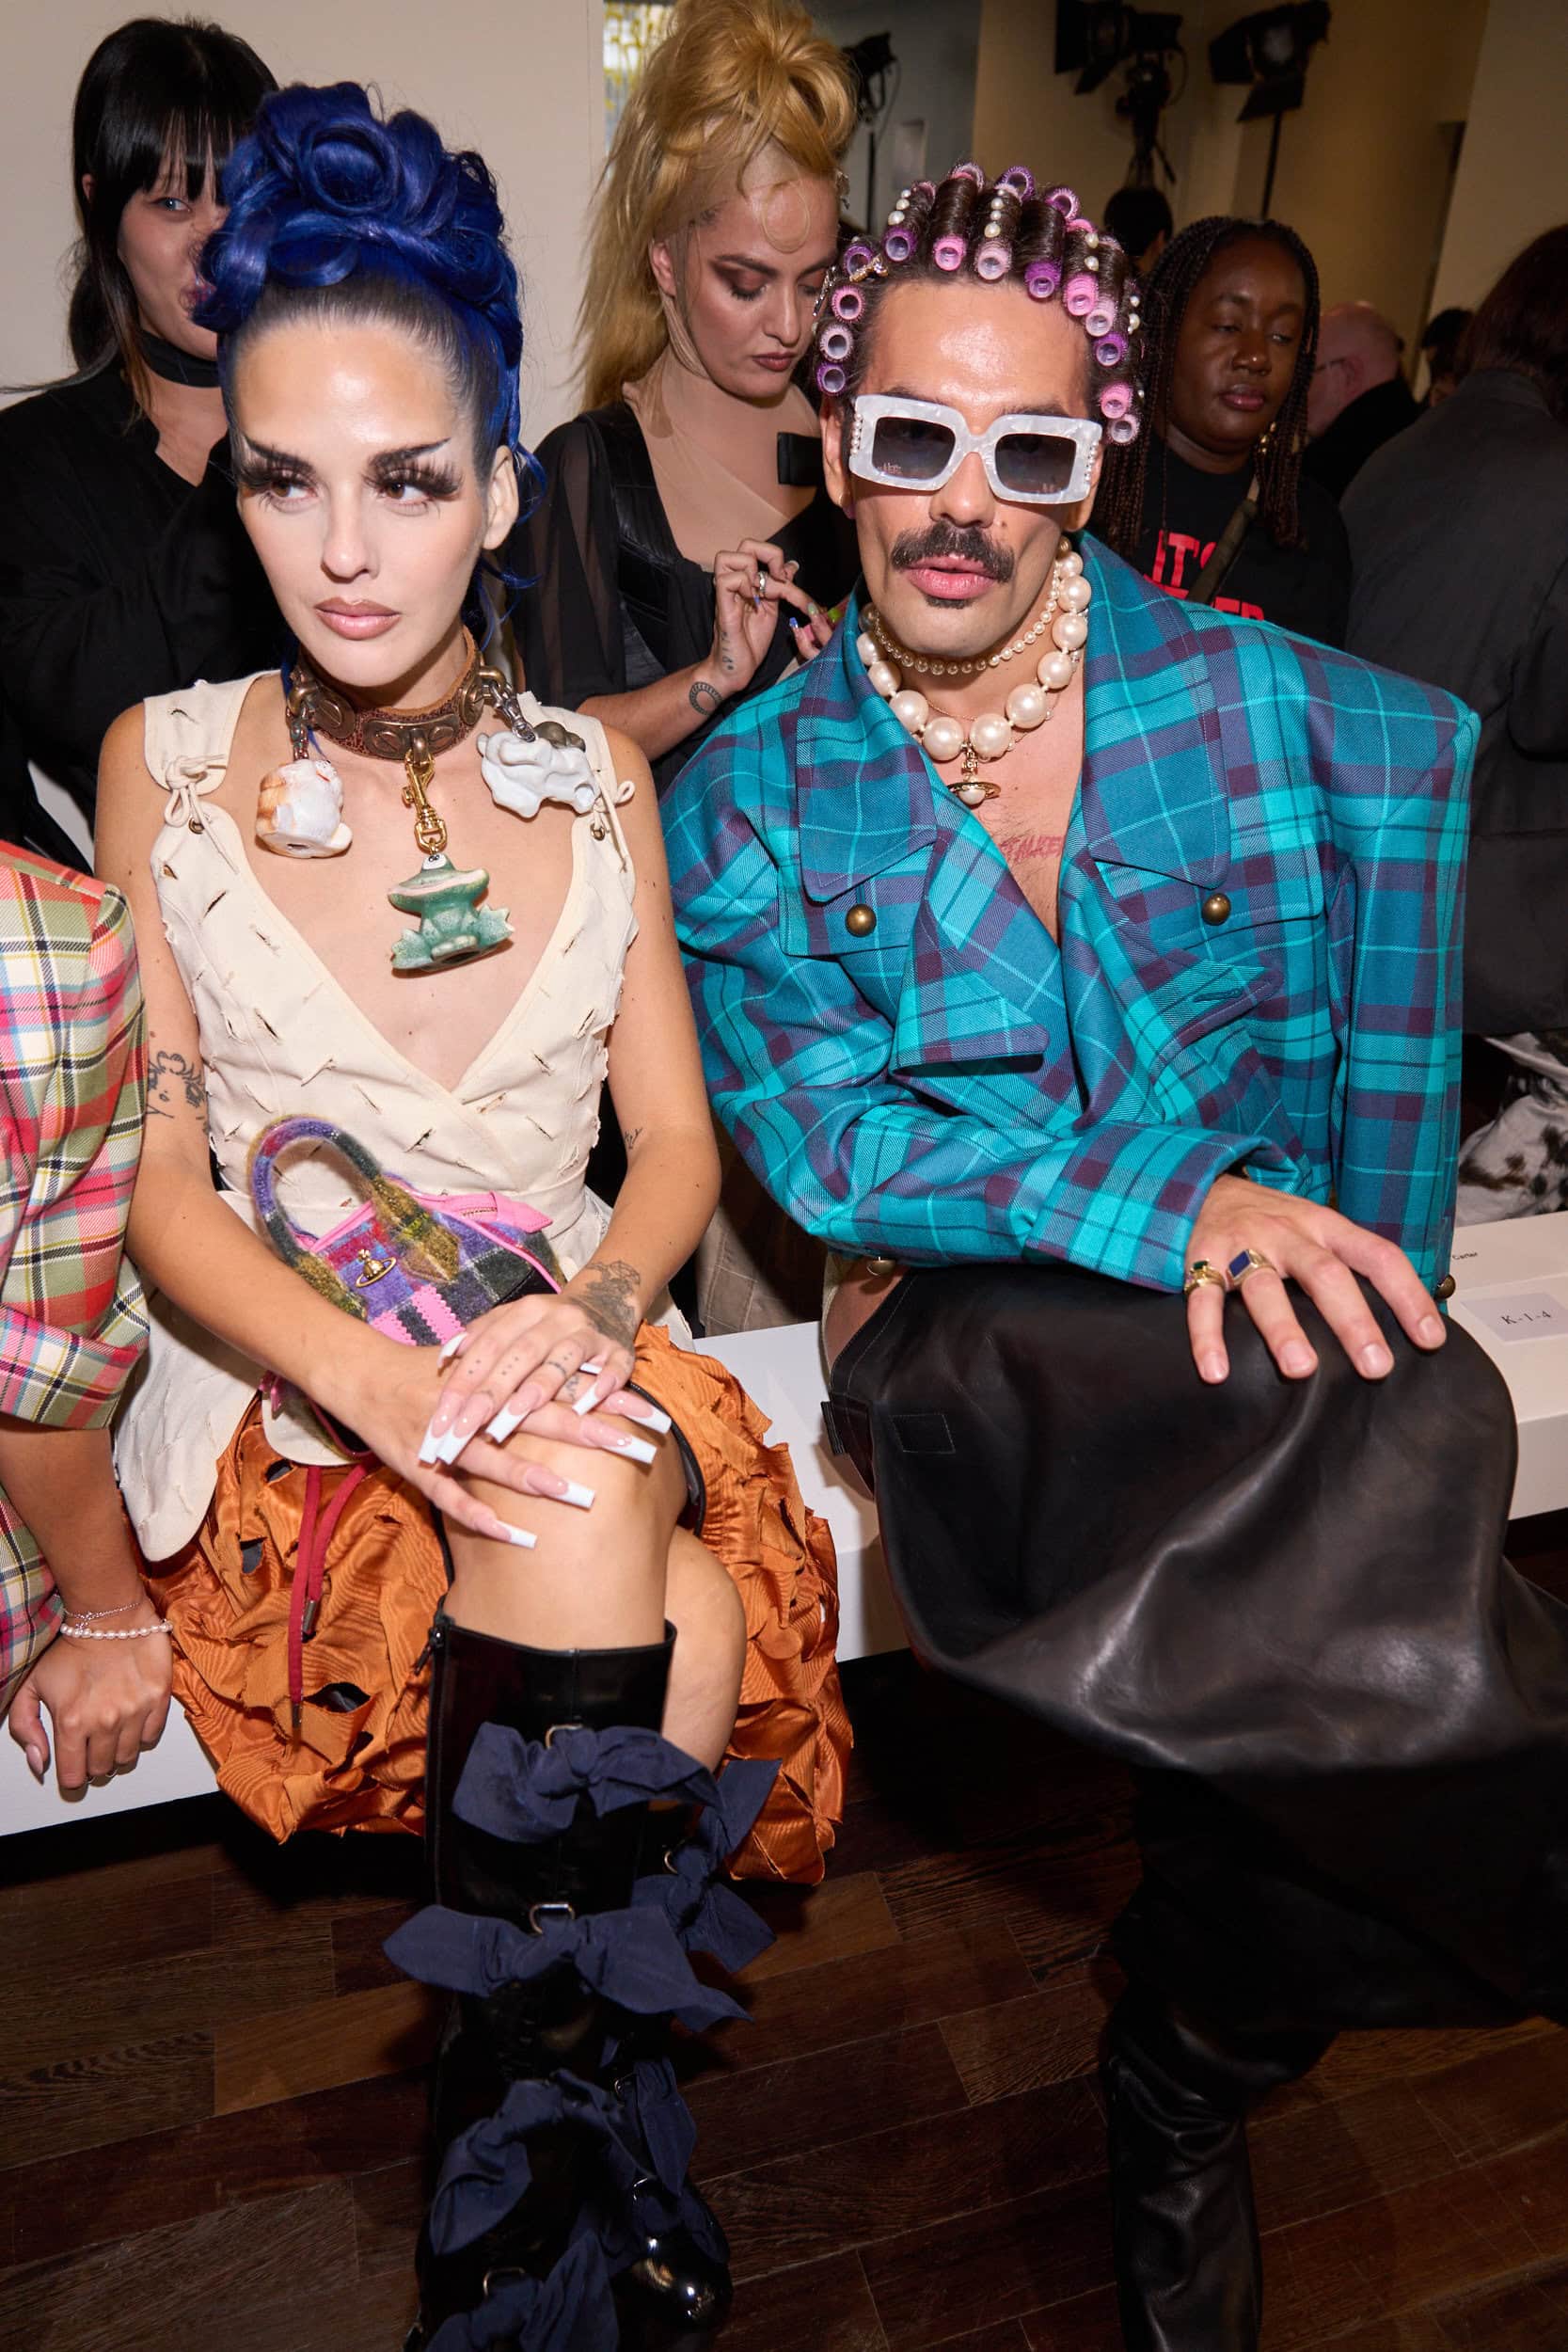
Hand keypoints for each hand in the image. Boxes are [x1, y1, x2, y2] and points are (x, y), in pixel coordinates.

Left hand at [9, 1601, 171, 1794]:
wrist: (109, 1615)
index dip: (71, 1775)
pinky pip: (151, 1737)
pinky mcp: (158, 1699)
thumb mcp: (31, 1686)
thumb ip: (25, 1728)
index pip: (73, 1777)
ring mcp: (135, 1711)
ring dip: (117, 1751)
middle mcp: (104, 1722)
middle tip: (91, 1743)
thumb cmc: (69, 1648)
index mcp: (71, 1722)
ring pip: (127, 1758)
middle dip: (94, 1762)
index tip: (74, 1765)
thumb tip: (39, 1763)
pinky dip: (140, 1735)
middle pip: (102, 1770)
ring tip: (111, 1730)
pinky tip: (130, 1719)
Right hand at [325, 1332, 662, 1549]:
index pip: (563, 1384)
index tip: (650, 1413)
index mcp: (497, 1375)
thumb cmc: (434, 1371)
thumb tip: (592, 1375)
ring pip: (498, 1461)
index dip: (608, 1399)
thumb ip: (530, 1370)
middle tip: (638, 1451)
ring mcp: (447, 1439)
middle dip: (593, 1435)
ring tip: (583, 1498)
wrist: (364, 1375)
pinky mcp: (421, 1468)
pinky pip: (453, 1499)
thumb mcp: (481, 1358)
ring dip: (540, 1481)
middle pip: (542, 1418)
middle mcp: (476, 1405)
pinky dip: (483, 1518)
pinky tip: (517, 1537)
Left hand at [419, 1281, 670, 1466]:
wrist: (607, 1300)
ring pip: (563, 1359)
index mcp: (524, 1310)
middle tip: (464, 1430)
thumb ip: (480, 1337)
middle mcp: (556, 1318)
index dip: (462, 1382)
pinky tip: (587, 1405)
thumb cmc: (547, 1324)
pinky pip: (614, 1367)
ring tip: (514, 1416)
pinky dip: (603, 1383)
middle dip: (490, 1394)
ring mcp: (589, 1333)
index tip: (440, 1420)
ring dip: (539, 1387)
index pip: (487, 1347)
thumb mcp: (512, 1321)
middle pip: (519, 1355)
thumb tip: (445, 1360)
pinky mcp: (620, 1350)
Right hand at [709, 539, 822, 696]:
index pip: (757, 549)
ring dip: (752, 570)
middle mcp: (733, 582)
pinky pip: (728, 579)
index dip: (775, 557)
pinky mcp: (722, 606)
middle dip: (768, 554)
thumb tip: (791, 565)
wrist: (737, 668)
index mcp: (745, 581)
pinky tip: (753, 601)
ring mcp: (726, 593)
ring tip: (760, 592)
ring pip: (727, 556)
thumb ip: (779, 587)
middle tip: (777, 578)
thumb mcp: (772, 609)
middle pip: (745, 544)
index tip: (785, 578)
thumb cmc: (750, 642)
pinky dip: (745, 585)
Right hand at [1185, 1175, 1445, 1383]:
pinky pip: (1202, 1300)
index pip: (1378, 1256)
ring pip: (1265, 1287)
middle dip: (1353, 1321)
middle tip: (1377, 1366)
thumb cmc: (1274, 1223)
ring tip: (1302, 1369)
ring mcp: (1243, 1246)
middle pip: (1326, 1274)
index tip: (1430, 1339)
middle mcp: (1288, 1234)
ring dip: (1283, 1329)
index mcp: (1326, 1227)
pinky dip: (1207, 1337)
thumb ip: (1352, 1265)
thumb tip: (1406, 1319)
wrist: (1205, 1187)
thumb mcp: (1318, 1229)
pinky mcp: (1201, 1261)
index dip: (1407, 1295)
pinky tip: (1216, 1371)